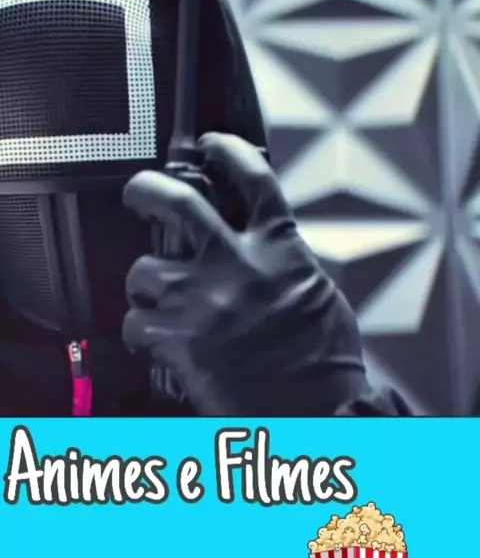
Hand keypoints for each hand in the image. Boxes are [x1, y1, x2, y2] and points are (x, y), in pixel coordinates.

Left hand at [122, 133, 368, 415]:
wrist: (316, 414)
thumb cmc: (324, 360)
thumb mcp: (317, 292)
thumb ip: (283, 261)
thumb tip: (264, 247)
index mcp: (279, 247)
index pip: (251, 177)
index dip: (226, 150)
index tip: (209, 144)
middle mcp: (236, 263)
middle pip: (175, 202)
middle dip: (147, 188)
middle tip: (139, 192)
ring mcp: (202, 299)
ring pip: (141, 269)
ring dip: (144, 283)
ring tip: (156, 298)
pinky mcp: (179, 338)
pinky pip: (135, 322)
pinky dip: (140, 330)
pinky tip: (156, 339)